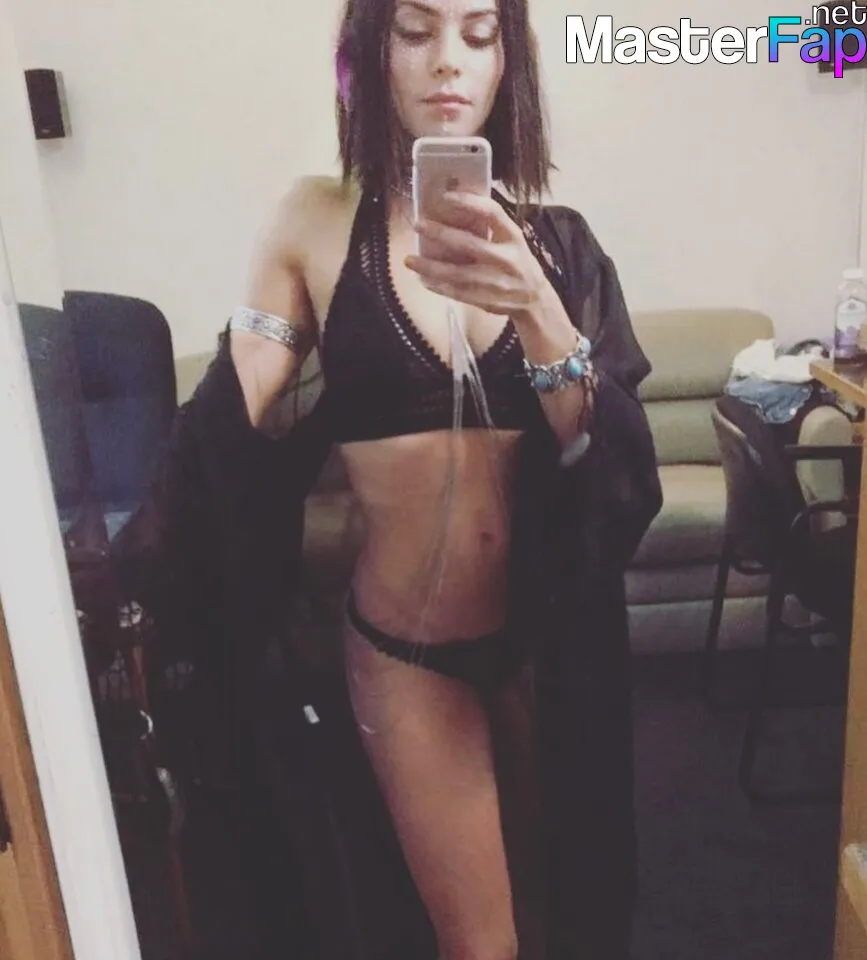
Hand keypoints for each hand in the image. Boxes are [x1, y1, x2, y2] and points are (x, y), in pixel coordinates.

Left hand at [404, 192, 550, 321]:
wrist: (535, 300)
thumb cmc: (518, 263)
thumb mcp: (512, 241)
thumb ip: (490, 228)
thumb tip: (455, 209)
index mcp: (513, 238)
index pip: (492, 214)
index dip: (469, 202)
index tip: (446, 196)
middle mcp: (506, 259)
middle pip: (469, 244)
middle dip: (440, 233)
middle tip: (418, 224)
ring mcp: (496, 282)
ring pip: (458, 274)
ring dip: (430, 267)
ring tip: (409, 260)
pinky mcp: (487, 300)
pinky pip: (458, 293)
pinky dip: (439, 286)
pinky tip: (424, 280)